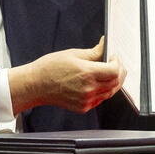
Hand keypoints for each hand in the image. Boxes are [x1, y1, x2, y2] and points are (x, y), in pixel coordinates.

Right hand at [8, 43, 123, 114]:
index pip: (114, 71)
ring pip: (110, 92)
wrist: (35, 85)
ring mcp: (86, 100)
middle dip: (119, 72)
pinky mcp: (83, 107)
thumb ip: (93, 52)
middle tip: (115, 64)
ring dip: (112, 82)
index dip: (118, 63)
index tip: (114, 57)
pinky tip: (98, 83)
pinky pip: (100, 99)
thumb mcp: (73, 54)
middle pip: (115, 83)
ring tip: (107, 72)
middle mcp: (88, 89)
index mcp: (86, 73)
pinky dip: (103, 91)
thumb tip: (105, 46)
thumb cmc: (49, 68)